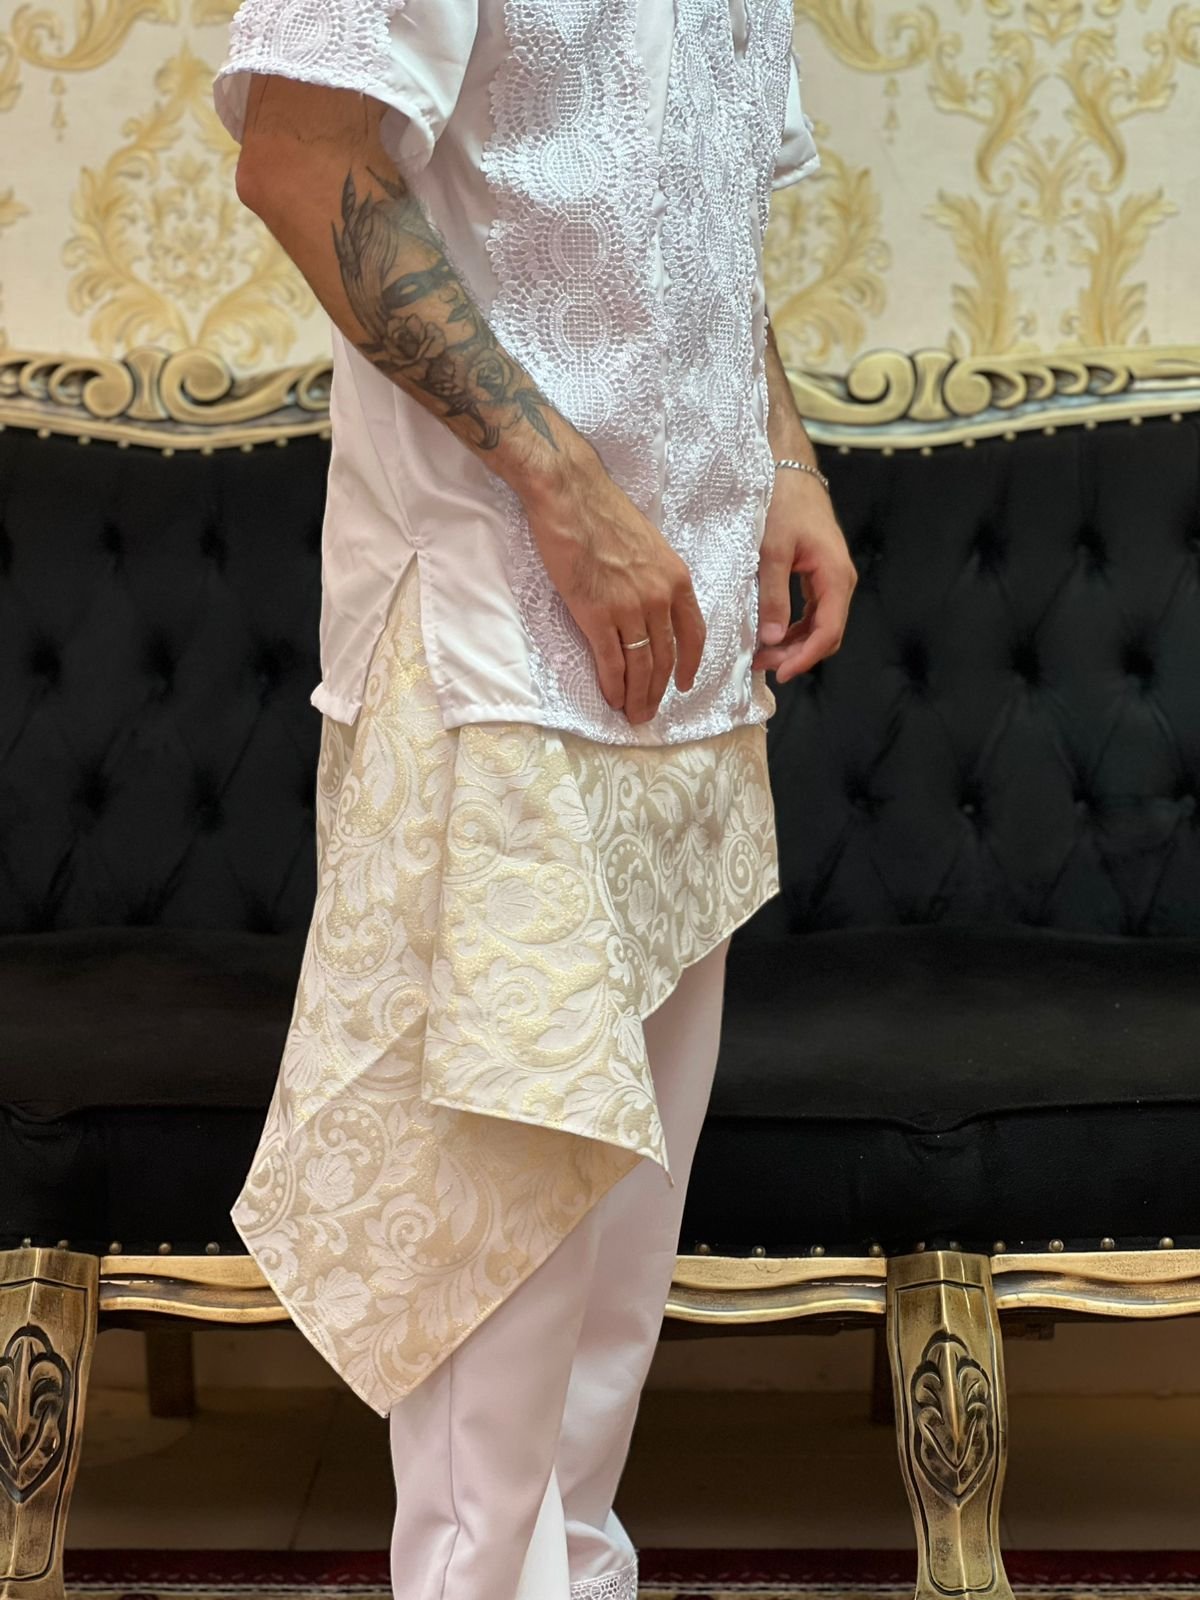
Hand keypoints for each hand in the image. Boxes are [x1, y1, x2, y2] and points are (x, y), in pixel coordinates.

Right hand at [520, 445, 705, 724]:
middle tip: (649, 712)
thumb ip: (655, 579)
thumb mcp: (649, 546)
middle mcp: (659, 598)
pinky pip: (611, 661)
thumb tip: (649, 605)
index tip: (683, 684)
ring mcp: (630, 609)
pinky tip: (612, 699)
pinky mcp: (598, 615)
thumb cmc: (603, 514)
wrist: (571, 497)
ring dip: (637, 696)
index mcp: (676, 580)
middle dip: (658, 691)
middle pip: (666, 657)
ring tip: (632, 715)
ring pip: (641, 666)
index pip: (693, 634)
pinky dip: (613, 685)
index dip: (690, 665)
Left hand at [752, 468, 856, 682]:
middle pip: (826, 634)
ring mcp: (831, 579)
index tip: (780, 673)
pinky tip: (771, 635)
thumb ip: (773, 595)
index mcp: (835, 576)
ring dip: (793, 644)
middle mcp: (840, 581)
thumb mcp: (772, 550)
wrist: (790, 471)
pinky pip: (812, 612)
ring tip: (761, 654)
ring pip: (819, 625)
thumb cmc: (782, 503)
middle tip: (761, 664)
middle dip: (797, 655)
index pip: (828, 631)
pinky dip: (793, 628)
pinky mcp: (820, 576)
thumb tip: (772, 638)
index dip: (805, 657)